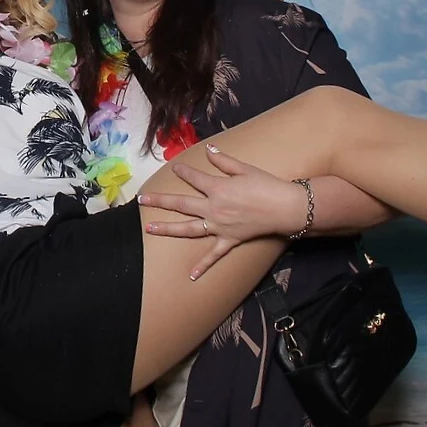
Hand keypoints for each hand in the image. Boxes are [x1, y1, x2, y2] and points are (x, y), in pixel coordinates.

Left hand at [138, 146, 308, 279]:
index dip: (183, 172)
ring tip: (149, 229)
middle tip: (142, 200)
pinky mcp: (230, 240)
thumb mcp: (244, 168)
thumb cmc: (266, 185)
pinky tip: (191, 276)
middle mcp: (213, 208)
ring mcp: (219, 226)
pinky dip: (203, 266)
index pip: (193, 179)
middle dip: (159, 202)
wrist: (285, 208)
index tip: (174, 168)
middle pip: (181, 204)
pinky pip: (214, 255)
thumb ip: (223, 161)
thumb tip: (208, 150)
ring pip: (188, 229)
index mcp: (217, 188)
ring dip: (167, 229)